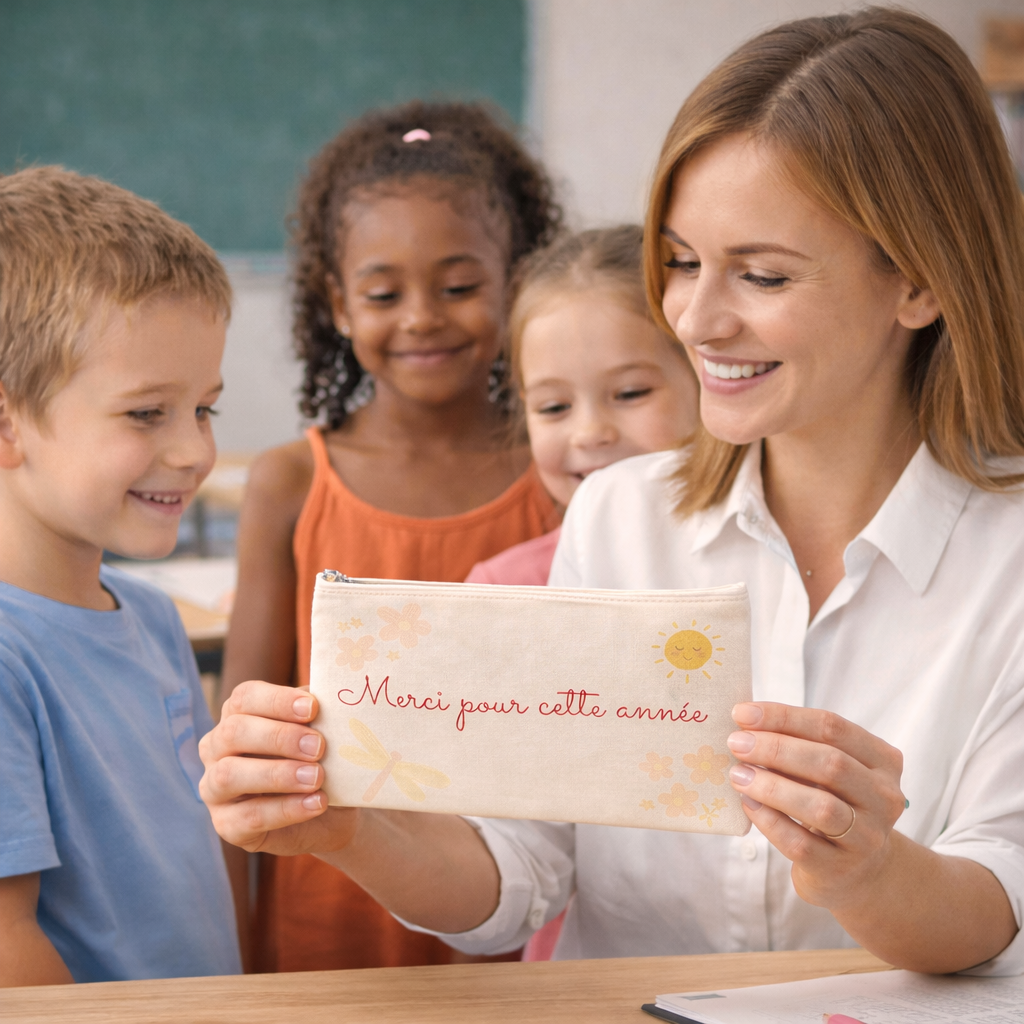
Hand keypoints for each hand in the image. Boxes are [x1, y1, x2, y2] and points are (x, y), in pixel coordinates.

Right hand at [198, 680, 357, 854]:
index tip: (313, 708)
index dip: (277, 700)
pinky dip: (287, 809)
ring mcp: (215, 789)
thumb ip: (319, 716)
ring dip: (278, 774)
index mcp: (238, 716)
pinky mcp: (227, 825)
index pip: (245, 697)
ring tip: (317, 777)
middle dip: (279, 737)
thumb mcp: (322, 734)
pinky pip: (249, 817)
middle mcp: (217, 749)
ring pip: (230, 775)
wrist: (330, 815)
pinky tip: (317, 803)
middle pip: (234, 732)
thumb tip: (331, 697)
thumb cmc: (320, 761)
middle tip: (318, 746)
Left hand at [726, 702, 905, 911]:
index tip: (742, 713)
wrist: (857, 872)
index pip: (832, 727)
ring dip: (772, 786)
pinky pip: (800, 843)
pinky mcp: (840, 869)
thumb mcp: (828, 770)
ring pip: (820, 806)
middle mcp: (884, 798)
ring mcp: (867, 838)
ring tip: (738, 774)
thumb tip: (745, 722)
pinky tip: (748, 804)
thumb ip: (799, 745)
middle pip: (829, 762)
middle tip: (736, 743)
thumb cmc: (834, 803)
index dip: (784, 717)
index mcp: (883, 761)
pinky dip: (769, 821)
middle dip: (776, 748)